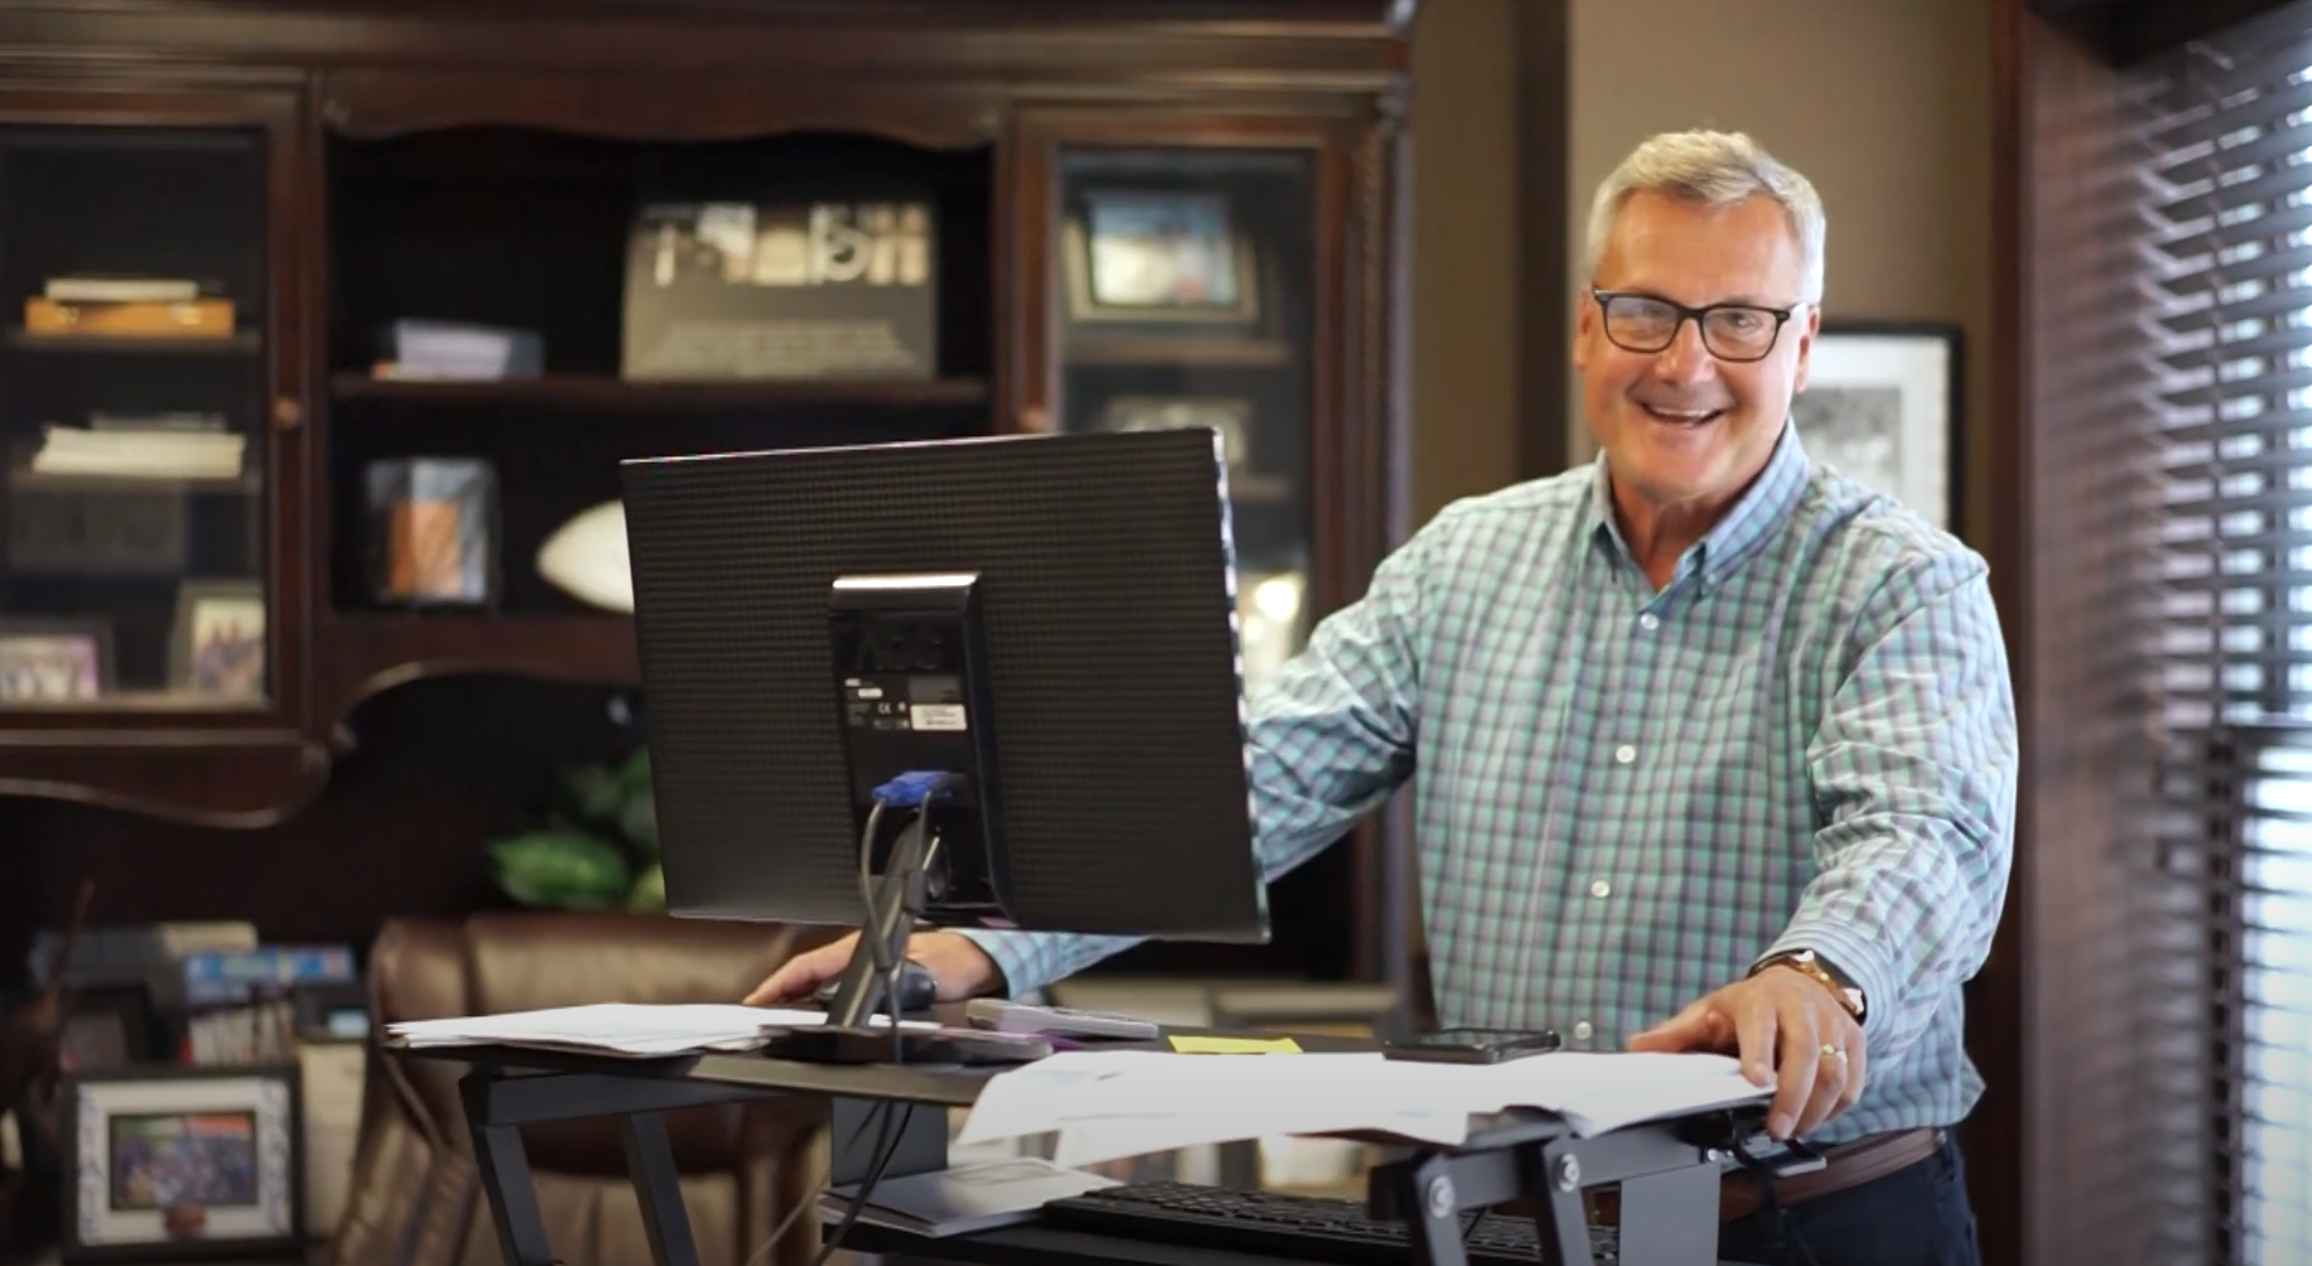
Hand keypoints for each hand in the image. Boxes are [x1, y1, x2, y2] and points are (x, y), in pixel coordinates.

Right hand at [742, 930, 1002, 1006]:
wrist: (976, 959)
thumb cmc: (954, 960)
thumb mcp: (930, 973)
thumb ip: (910, 983)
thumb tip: (889, 996)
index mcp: (861, 950)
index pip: (808, 966)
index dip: (779, 983)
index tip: (756, 1001)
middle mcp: (857, 959)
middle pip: (805, 977)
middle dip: (778, 996)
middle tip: (756, 1019)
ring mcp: (863, 971)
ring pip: (817, 986)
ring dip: (794, 1002)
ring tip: (775, 1022)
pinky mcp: (873, 986)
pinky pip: (834, 996)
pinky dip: (815, 1007)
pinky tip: (812, 1023)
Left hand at [1626, 966, 1866, 1139]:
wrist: (1803, 982)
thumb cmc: (1752, 1004)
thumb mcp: (1710, 1011)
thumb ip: (1676, 1034)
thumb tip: (1636, 1048)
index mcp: (1761, 1000)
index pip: (1762, 1026)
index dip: (1759, 1053)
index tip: (1755, 1081)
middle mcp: (1802, 1009)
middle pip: (1806, 1053)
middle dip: (1792, 1096)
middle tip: (1776, 1128)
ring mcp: (1833, 1025)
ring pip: (1835, 1071)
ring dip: (1816, 1109)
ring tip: (1793, 1130)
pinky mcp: (1854, 1042)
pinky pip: (1853, 1081)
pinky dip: (1837, 1108)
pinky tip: (1815, 1118)